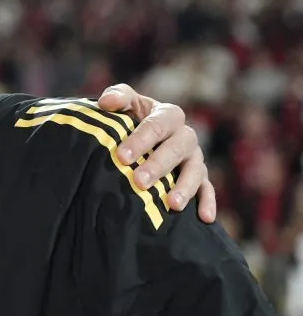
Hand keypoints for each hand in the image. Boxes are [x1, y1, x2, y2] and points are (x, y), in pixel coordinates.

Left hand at [96, 84, 215, 222]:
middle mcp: (185, 136)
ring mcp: (194, 157)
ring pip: (195, 171)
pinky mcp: (200, 177)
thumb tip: (107, 101)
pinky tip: (205, 218)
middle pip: (175, 150)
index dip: (140, 140)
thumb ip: (119, 97)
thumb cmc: (132, 118)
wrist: (143, 135)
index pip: (156, 126)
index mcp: (168, 115)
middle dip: (157, 166)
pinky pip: (208, 189)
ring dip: (184, 187)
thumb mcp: (127, 104)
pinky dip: (208, 202)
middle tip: (138, 182)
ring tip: (171, 204)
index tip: (122, 156)